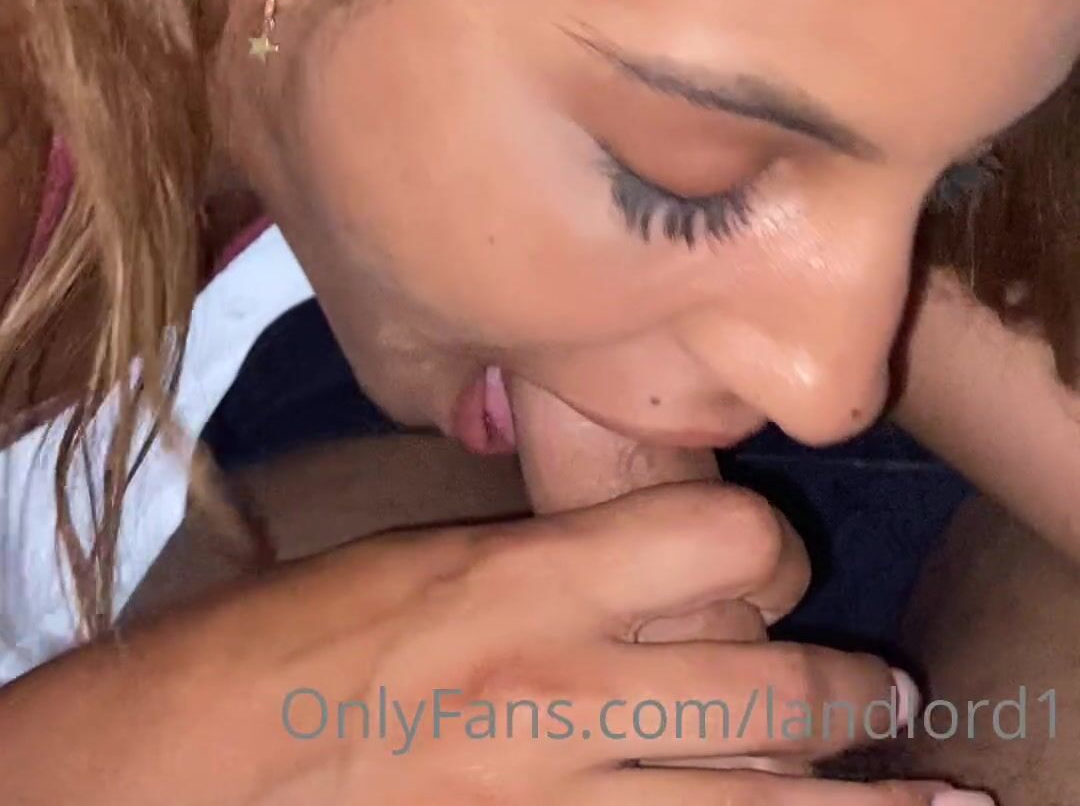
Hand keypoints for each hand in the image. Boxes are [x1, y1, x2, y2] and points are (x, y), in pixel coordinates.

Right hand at [266, 477, 983, 801]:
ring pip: (757, 802)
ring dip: (857, 803)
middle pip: (767, 683)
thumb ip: (537, 561)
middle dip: (843, 691)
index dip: (764, 546)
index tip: (767, 564)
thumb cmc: (277, 655)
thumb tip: (635, 561)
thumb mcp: (413, 561)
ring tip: (925, 804)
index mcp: (524, 577)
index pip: (722, 535)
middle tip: (880, 692)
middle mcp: (561, 688)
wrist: (178, 779)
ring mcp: (554, 802)